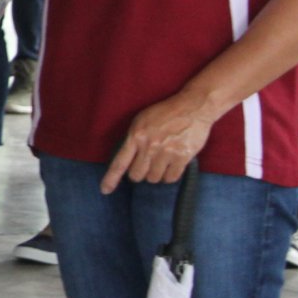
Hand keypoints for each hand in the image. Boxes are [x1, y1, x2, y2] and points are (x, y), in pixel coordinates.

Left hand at [101, 90, 215, 192]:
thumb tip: (127, 159)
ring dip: (156, 174)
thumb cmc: (165, 113)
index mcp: (136, 135)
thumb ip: (133, 139)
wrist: (192, 107)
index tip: (105, 190)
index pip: (119, 162)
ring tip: (161, 161)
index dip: (111, 178)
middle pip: (137, 175)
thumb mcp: (141, 120)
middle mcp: (149, 146)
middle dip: (139, 173)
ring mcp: (166, 152)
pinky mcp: (183, 157)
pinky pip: (171, 178)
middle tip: (146, 165)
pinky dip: (170, 175)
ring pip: (154, 178)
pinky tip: (171, 165)